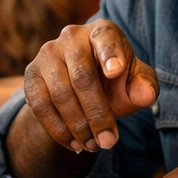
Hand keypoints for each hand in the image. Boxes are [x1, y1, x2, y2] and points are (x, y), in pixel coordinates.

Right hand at [22, 20, 157, 152]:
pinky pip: (40, 105)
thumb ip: (144, 85)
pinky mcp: (31, 75)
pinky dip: (58, 129)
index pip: (105, 37)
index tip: (116, 71)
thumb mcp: (133, 82)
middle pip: (82, 76)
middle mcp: (71, 36)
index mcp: (102, 32)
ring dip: (78, 126)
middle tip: (108, 141)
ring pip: (60, 94)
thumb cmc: (113, 80)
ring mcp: (47, 54)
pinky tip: (74, 143)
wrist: (79, 87)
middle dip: (97, 113)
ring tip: (93, 145)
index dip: (110, 53)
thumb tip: (146, 95)